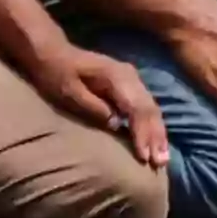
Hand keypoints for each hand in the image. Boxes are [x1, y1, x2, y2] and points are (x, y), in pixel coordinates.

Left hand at [23, 43, 168, 170]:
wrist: (53, 53)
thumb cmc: (57, 74)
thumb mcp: (69, 91)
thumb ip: (92, 106)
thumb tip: (115, 124)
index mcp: (116, 77)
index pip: (136, 108)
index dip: (142, 134)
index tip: (144, 157)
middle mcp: (130, 76)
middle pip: (149, 109)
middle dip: (156, 137)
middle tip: (161, 163)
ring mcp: (132, 79)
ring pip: (152, 108)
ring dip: (158, 134)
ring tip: (163, 158)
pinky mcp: (129, 86)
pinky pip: (146, 108)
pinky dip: (152, 126)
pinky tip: (156, 142)